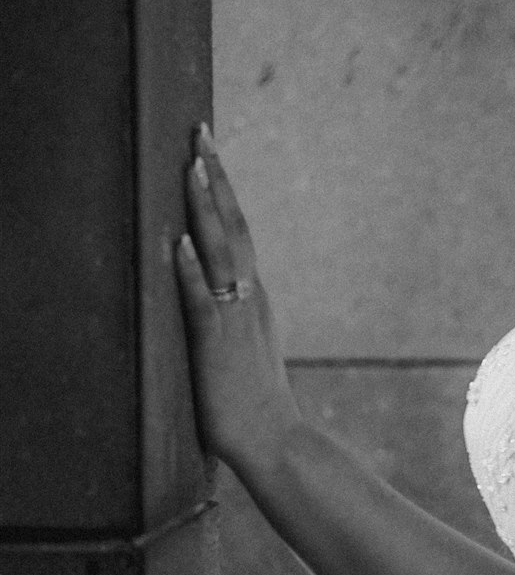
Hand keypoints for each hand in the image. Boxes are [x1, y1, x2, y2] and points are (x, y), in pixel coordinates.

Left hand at [175, 125, 300, 474]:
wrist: (275, 439)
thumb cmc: (254, 401)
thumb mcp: (244, 346)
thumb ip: (234, 316)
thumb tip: (218, 293)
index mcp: (255, 296)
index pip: (238, 230)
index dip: (224, 190)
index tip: (209, 153)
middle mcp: (250, 297)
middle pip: (234, 225)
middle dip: (216, 178)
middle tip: (202, 135)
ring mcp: (235, 317)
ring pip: (221, 250)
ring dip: (205, 207)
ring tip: (191, 168)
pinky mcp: (217, 343)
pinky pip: (202, 300)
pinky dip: (191, 269)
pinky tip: (179, 242)